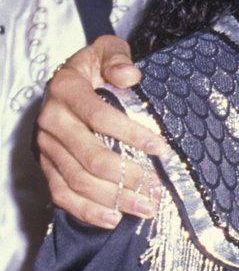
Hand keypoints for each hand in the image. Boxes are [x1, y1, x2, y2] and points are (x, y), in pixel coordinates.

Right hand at [35, 38, 166, 228]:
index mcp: (66, 90)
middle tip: (158, 188)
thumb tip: (130, 75)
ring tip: (147, 207)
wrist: (67, 85)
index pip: (98, 116)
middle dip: (128, 176)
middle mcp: (51, 120)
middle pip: (91, 157)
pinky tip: (114, 218)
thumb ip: (117, 58)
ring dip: (115, 199)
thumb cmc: (94, 70)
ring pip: (79, 181)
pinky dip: (88, 211)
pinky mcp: (47, 168)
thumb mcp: (106, 51)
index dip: (131, 134)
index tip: (161, 148)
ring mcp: (47, 148)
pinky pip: (62, 196)